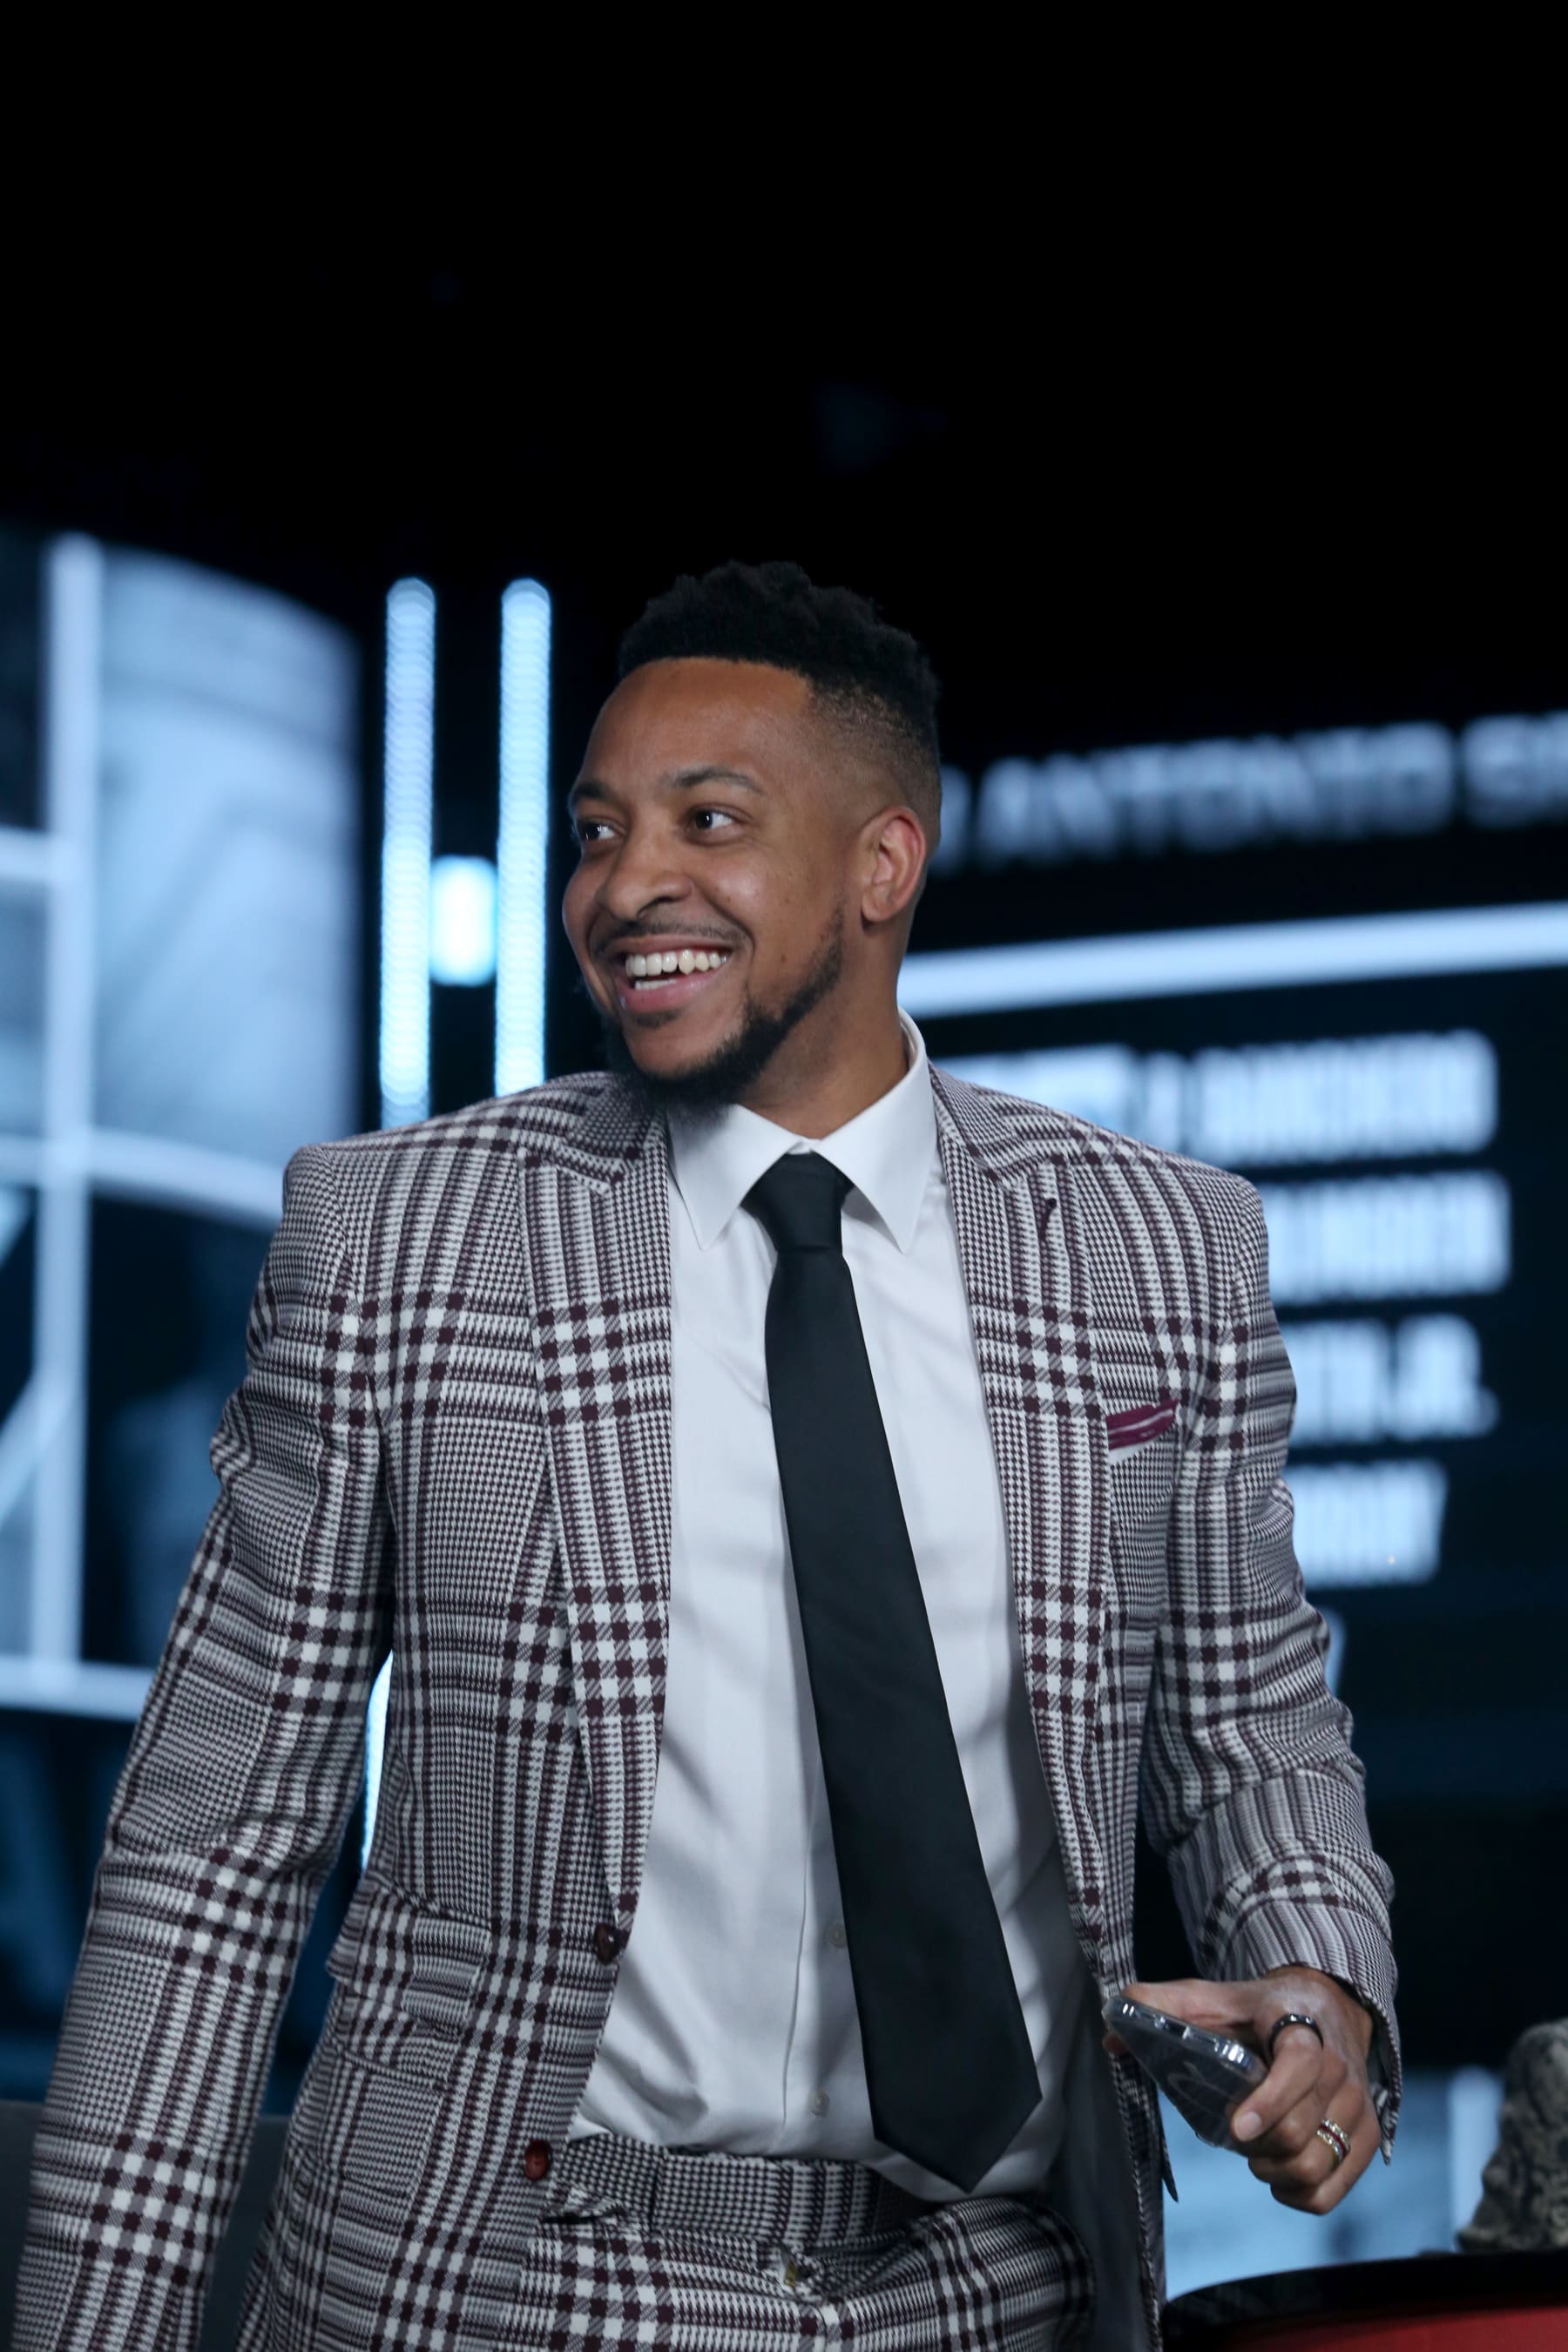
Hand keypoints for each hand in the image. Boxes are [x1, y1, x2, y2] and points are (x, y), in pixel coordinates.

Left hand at [1109, 1967, 1377, 2212]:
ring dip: (1276, 2171)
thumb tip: (1111, 2033)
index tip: (1235, 2129)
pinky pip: (1332, 2191)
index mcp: (1302, 2027)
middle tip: (1235, 2132)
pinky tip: (1278, 2172)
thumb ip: (1161, 2006)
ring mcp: (1358, 2105)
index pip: (1299, 2066)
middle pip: (1300, 2132)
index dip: (1270, 2102)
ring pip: (1317, 2165)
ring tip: (1255, 2151)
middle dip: (1257, 2145)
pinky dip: (1300, 2194)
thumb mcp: (1212, 1997)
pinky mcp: (1367, 2137)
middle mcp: (1339, 2067)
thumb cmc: (1259, 2010)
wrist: (1326, 2007)